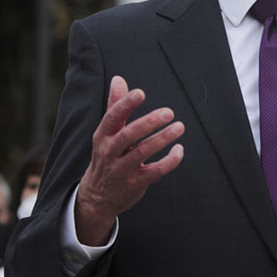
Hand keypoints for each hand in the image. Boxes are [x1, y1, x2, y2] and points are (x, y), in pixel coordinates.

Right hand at [74, 76, 184, 244]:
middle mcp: (110, 152)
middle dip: (148, 123)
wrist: (97, 197)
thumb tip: (118, 78)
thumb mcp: (106, 133)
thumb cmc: (106, 156)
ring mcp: (122, 169)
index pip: (112, 118)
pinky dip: (169, 161)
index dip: (125, 105)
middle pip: (128, 135)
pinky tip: (179, 150)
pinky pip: (155, 171)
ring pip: (143, 152)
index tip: (140, 93)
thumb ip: (115, 106)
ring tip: (180, 127)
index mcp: (102, 136)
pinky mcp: (135, 183)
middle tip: (169, 112)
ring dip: (162, 139)